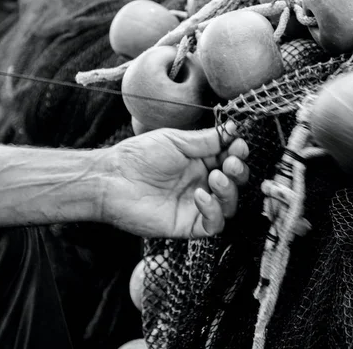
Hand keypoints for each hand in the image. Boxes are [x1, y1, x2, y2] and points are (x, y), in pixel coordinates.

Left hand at [100, 124, 249, 237]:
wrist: (113, 179)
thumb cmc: (139, 156)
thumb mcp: (176, 140)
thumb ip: (207, 140)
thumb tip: (233, 128)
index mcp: (199, 161)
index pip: (230, 159)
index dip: (238, 154)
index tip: (239, 146)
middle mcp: (201, 183)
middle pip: (234, 183)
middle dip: (238, 172)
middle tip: (231, 164)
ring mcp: (196, 205)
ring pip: (229, 205)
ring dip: (229, 191)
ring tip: (215, 178)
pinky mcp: (189, 224)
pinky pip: (213, 224)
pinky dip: (213, 211)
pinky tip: (200, 196)